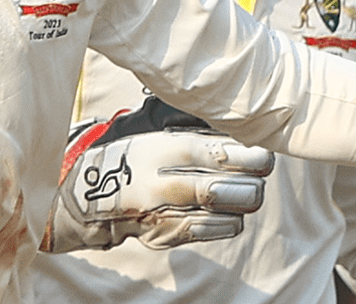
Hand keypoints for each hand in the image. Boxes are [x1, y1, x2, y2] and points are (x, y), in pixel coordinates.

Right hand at [43, 97, 276, 251]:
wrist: (92, 194)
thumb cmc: (139, 154)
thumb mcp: (161, 131)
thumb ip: (199, 129)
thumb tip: (244, 121)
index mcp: (168, 150)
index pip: (223, 155)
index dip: (253, 157)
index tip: (263, 156)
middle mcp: (167, 184)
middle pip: (231, 189)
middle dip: (253, 183)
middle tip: (257, 175)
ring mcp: (167, 214)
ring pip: (229, 212)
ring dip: (243, 202)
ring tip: (243, 191)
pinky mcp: (169, 235)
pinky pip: (217, 230)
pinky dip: (230, 220)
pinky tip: (227, 210)